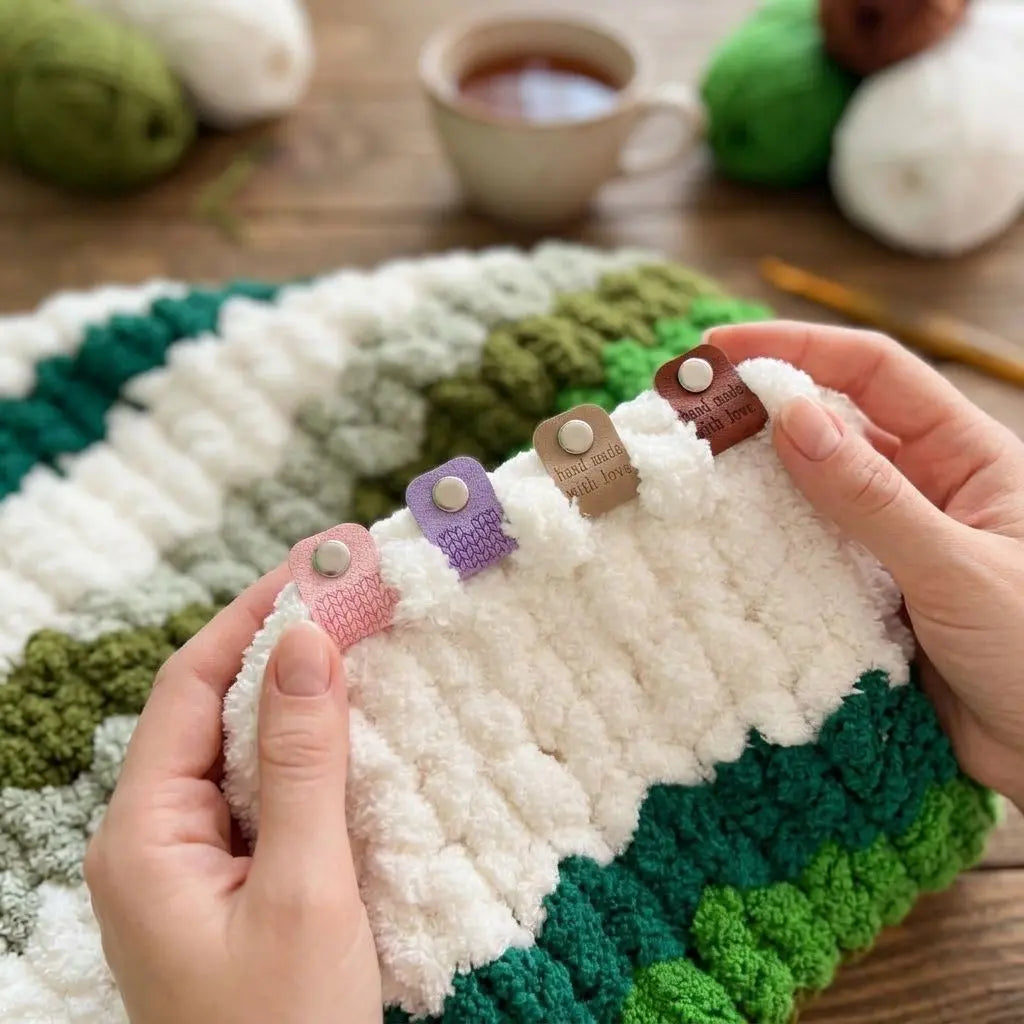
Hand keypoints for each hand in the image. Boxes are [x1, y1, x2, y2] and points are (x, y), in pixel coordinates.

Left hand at [85, 567, 381, 1023]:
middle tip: (356, 591)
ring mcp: (196, 863)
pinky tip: (358, 728)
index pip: (192, 684)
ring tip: (367, 640)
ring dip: (303, 695)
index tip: (320, 561)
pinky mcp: (236, 882)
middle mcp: (157, 839)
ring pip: (245, 748)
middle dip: (283, 644)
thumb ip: (301, 762)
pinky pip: (268, 791)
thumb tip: (306, 640)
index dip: (254, 613)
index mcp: (144, 835)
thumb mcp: (304, 890)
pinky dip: (313, 750)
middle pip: (215, 708)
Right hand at [715, 322, 1023, 810]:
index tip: (722, 352)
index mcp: (966, 456)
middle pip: (832, 426)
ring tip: (687, 480)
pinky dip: (763, 552)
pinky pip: (804, 560)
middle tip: (685, 417)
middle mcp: (924, 490)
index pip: (875, 372)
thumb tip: (792, 420)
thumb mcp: (958, 568)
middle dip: (761, 415)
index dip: (799, 349)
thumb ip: (872, 498)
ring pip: (810, 496)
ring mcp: (890, 546)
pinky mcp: (865, 599)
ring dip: (754, 485)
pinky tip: (719, 551)